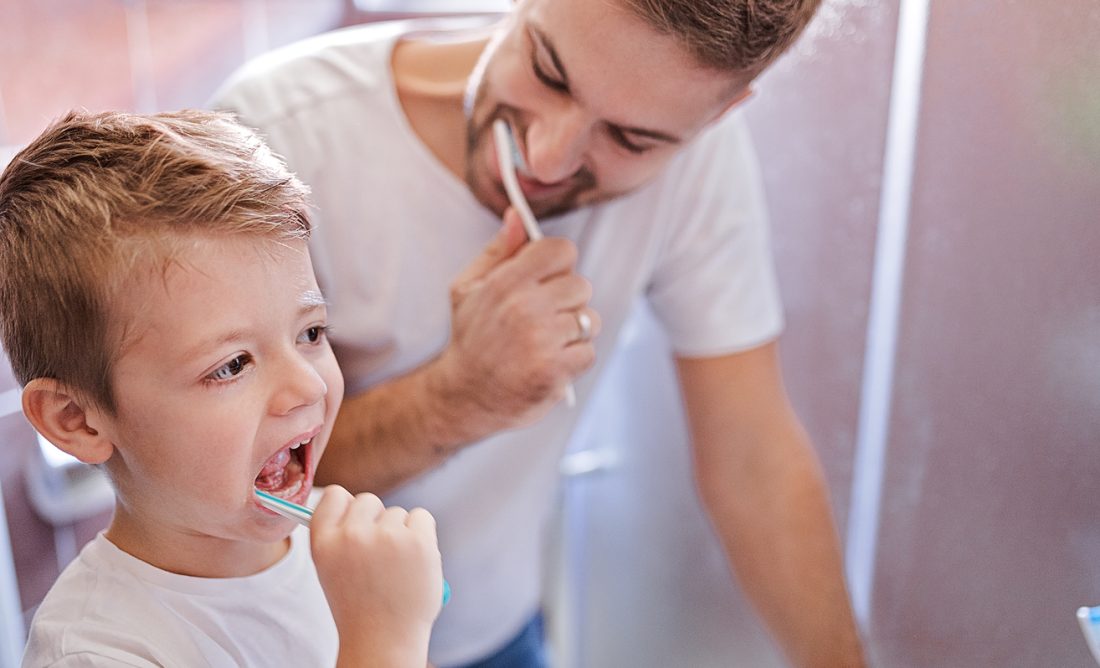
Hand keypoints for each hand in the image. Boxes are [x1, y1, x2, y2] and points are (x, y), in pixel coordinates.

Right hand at [310, 486, 441, 665]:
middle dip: (376, 520)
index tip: (356, 520)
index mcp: (324, 542)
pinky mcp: (418, 541)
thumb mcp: (332, 570)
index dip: (347, 505)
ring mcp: (387, 537)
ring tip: (396, 569)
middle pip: (368, 500)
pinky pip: (422, 517)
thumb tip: (347, 500)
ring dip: (401, 533)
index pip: (334, 495)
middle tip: (380, 554)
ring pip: (397, 513)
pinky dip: (423, 534)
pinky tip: (415, 562)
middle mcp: (352, 535)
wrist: (384, 640)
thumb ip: (337, 537)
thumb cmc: (360, 607)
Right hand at [431, 209, 600, 436]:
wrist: (465, 396)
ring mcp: (540, 341)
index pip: (561, 250)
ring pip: (590, 320)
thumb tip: (517, 215)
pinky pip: (588, 352)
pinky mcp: (554, 371)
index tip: (547, 280)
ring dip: (574, 333)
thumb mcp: (469, 288)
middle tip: (542, 319)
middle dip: (567, 302)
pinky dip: (574, 360)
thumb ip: (499, 251)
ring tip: (546, 343)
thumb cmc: (471, 338)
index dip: (558, 265)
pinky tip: (550, 363)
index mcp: (505, 282)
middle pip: (580, 285)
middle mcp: (523, 308)